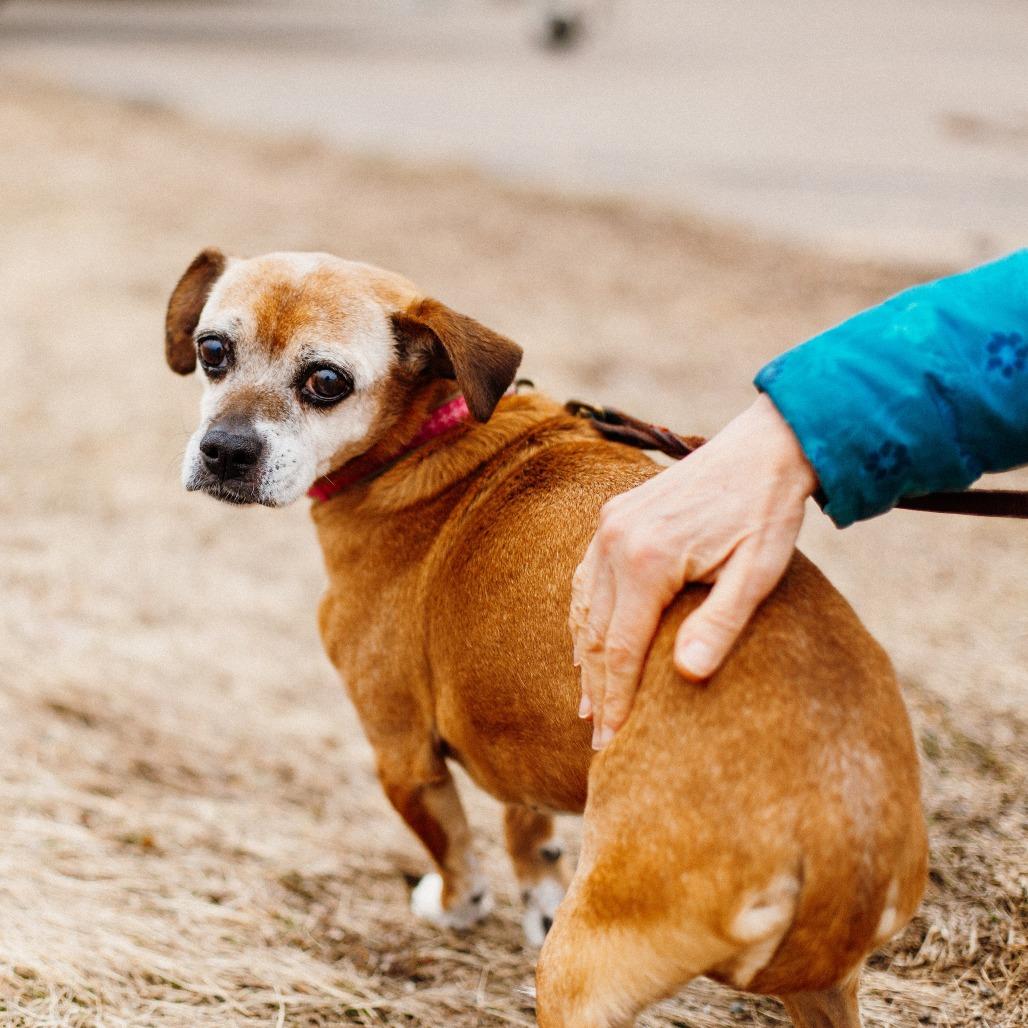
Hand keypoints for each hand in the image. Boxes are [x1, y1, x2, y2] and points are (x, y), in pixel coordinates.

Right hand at [569, 393, 816, 749]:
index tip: (613, 743)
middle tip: (600, 738)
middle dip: (598, 689)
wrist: (764, 448)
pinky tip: (589, 644)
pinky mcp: (613, 515)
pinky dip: (585, 617)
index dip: (617, 700)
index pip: (622, 649)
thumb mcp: (758, 574)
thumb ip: (720, 624)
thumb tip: (685, 676)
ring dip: (585, 658)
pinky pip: (587, 577)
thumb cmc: (767, 514)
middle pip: (596, 633)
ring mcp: (609, 524)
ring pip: (584, 606)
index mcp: (648, 559)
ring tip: (590, 704)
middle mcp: (615, 540)